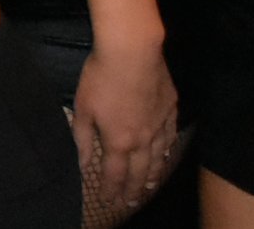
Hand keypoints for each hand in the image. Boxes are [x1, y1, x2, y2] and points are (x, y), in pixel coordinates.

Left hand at [71, 38, 179, 212]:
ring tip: (149, 185)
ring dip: (153, 173)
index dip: (112, 190)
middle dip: (133, 189)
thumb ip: (83, 139)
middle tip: (130, 202)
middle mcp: (143, 139)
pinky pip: (170, 135)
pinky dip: (167, 148)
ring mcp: (160, 124)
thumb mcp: (83, 108)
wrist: (132, 51)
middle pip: (139, 171)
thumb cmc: (101, 77)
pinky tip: (166, 151)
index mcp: (119, 141)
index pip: (115, 174)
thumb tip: (84, 164)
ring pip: (159, 156)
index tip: (109, 201)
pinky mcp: (171, 107)